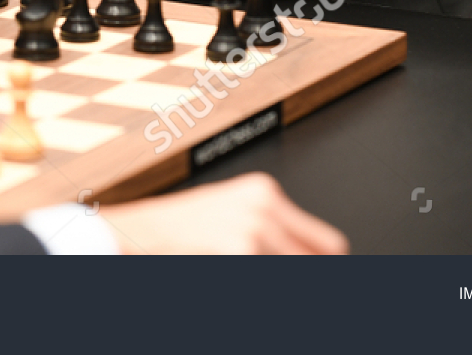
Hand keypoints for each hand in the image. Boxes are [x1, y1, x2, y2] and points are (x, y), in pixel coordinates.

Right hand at [99, 173, 348, 254]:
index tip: (326, 269)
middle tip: (274, 264)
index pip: (328, 244)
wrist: (143, 233)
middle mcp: (264, 209)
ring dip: (279, 273)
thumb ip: (275, 230)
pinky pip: (271, 275)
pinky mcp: (243, 254)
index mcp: (265, 192)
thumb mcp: (232, 213)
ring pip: (298, 269)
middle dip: (308, 272)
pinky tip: (234, 263)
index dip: (327, 263)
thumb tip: (319, 255)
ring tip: (243, 257)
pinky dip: (259, 279)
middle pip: (320, 260)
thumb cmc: (182, 228)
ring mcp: (255, 234)